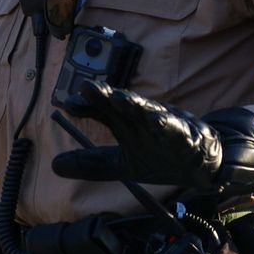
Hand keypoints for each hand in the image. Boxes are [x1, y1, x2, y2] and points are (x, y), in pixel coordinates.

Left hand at [53, 81, 223, 189]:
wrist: (199, 165)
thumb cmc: (158, 157)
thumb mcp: (120, 165)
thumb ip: (90, 163)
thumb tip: (54, 166)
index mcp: (126, 125)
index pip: (102, 112)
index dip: (86, 106)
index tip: (66, 104)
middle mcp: (142, 120)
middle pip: (121, 105)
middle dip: (105, 96)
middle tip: (88, 87)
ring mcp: (164, 126)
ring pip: (147, 111)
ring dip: (133, 104)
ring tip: (119, 98)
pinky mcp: (184, 136)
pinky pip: (174, 129)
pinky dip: (166, 124)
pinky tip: (157, 119)